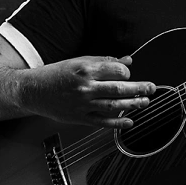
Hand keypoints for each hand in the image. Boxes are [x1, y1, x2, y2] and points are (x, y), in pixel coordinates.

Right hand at [20, 55, 154, 127]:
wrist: (33, 90)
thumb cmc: (57, 74)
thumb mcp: (80, 61)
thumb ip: (105, 61)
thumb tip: (128, 61)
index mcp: (86, 69)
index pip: (117, 71)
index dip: (127, 73)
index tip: (128, 74)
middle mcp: (85, 87)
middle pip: (119, 88)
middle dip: (139, 88)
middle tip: (152, 88)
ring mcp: (82, 104)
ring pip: (114, 105)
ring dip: (133, 105)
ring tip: (145, 102)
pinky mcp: (79, 118)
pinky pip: (102, 122)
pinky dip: (117, 123)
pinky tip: (129, 122)